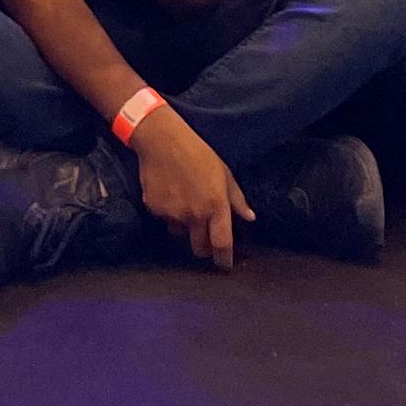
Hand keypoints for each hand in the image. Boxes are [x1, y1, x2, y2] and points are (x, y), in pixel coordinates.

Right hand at [126, 101, 255, 269]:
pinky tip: (170, 193)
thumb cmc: (198, 153)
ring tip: (185, 203)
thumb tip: (250, 217)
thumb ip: (236, 199)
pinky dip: (168, 213)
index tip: (224, 265)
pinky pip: (165, 220)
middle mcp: (195, 214)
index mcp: (215, 206)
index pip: (222, 244)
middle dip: (204, 247)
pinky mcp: (155, 209)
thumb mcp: (224, 173)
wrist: (162, 140)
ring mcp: (173, 213)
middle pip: (200, 248)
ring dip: (185, 227)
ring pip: (180, 233)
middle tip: (205, 236)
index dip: (224, 260)